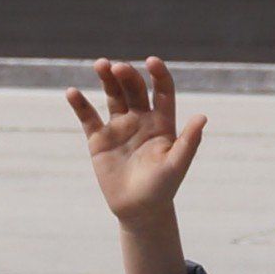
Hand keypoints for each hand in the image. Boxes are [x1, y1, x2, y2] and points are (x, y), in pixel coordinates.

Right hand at [64, 56, 204, 273]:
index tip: (151, 62)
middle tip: (117, 67)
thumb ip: (189, 141)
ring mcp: (119, 127)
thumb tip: (202, 117)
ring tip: (100, 64)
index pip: (162, 90)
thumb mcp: (177, 165)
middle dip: (127, 75)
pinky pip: (89, 117)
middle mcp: (141, 118)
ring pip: (112, 95)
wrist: (139, 211)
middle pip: (134, 88)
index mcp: (162, 121)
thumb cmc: (162, 189)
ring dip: (106, 78)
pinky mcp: (99, 139)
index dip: (158, 74)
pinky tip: (72, 92)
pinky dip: (80, 104)